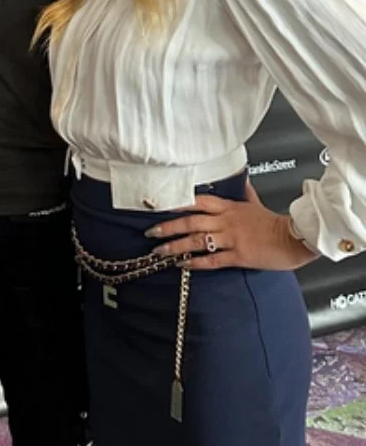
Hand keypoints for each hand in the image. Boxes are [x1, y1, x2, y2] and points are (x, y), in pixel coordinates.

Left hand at [146, 180, 317, 270]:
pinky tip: (184, 265)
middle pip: (190, 222)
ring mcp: (231, 238)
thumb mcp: (256, 203)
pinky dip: (196, 262)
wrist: (294, 238)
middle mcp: (225, 221)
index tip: (159, 206)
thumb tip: (242, 180)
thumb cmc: (274, 223)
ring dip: (176, 247)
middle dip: (168, 227)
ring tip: (160, 252)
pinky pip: (213, 259)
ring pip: (197, 241)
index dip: (176, 204)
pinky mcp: (238, 255)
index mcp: (228, 207)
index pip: (196, 202)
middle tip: (151, 233)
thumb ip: (244, 193)